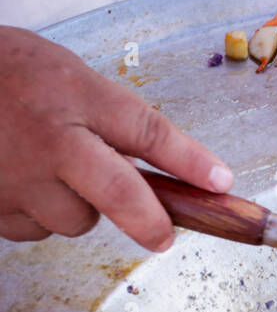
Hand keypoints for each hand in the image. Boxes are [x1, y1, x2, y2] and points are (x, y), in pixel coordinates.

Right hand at [0, 26, 233, 249]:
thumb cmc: (12, 76)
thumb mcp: (70, 79)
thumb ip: (118, 122)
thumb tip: (182, 173)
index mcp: (73, 96)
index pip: (145, 130)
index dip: (189, 160)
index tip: (221, 183)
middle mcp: (49, 140)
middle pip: (119, 195)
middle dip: (150, 221)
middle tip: (162, 236)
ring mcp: (21, 180)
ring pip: (77, 221)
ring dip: (79, 207)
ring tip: (52, 171)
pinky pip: (40, 230)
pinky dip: (42, 215)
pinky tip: (24, 182)